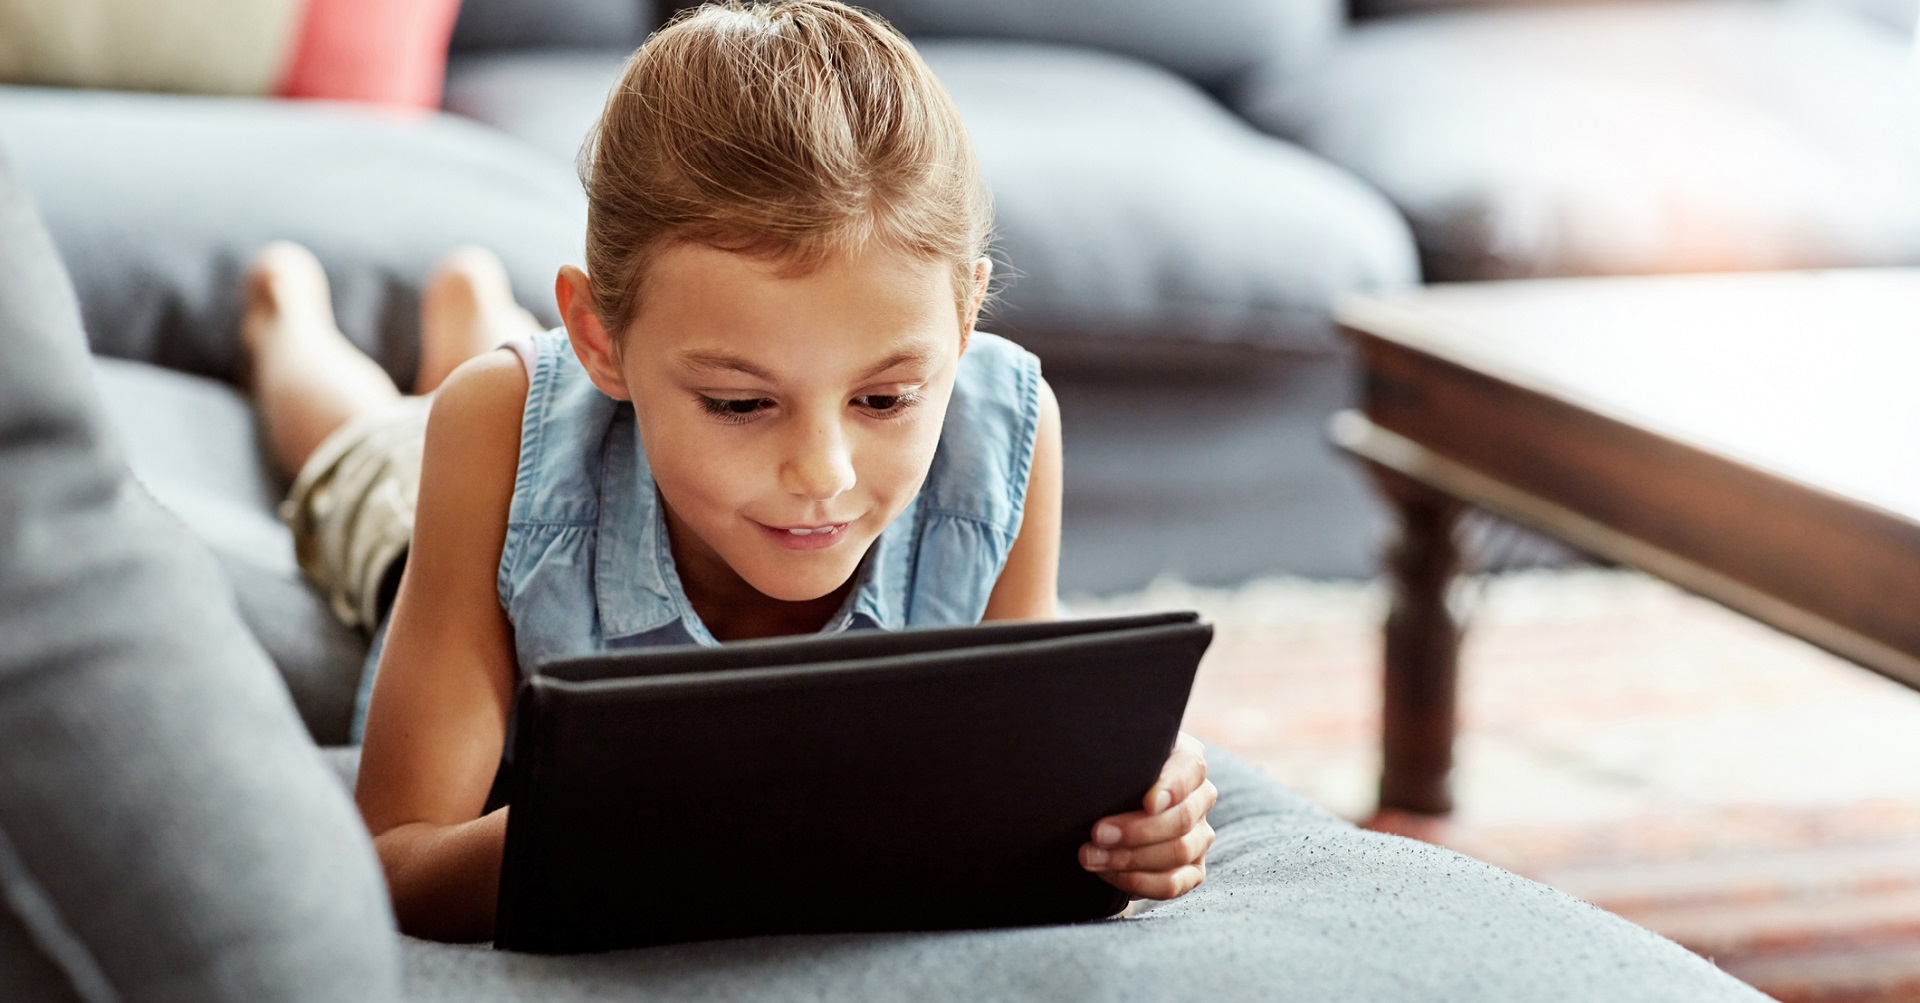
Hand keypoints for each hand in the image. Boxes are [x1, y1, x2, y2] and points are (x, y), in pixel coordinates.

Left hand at [1079, 731, 1215, 899]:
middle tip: (1097, 833)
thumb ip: (1119, 755)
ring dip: (1130, 858)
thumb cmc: (1108, 772)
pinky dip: (1139, 882)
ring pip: (1179, 852)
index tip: (1147, 802)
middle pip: (1182, 818)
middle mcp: (1201, 797)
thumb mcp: (1115, 756)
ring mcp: (1200, 835)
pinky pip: (1174, 884)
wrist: (1105, 802)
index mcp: (1187, 761)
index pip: (1190, 770)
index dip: (1172, 787)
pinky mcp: (1192, 869)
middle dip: (1136, 830)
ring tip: (1090, 856)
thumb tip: (1098, 758)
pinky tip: (1108, 873)